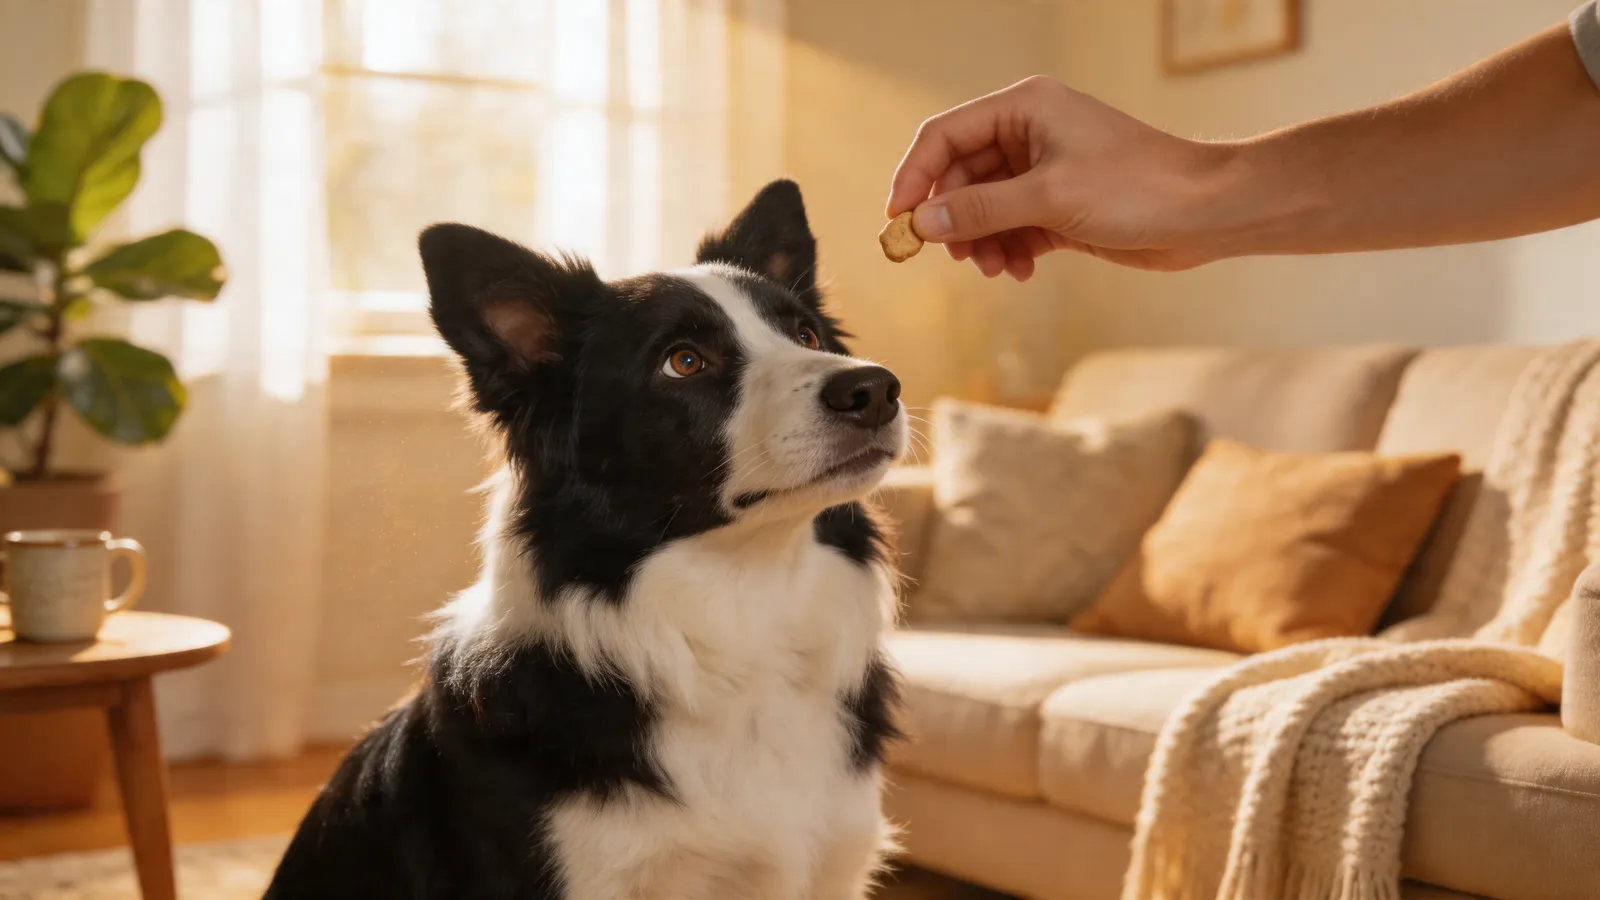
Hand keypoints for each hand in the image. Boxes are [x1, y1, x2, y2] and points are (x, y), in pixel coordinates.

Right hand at [886, 76, 1234, 278]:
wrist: (1206, 213)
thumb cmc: (1140, 187)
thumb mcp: (1050, 198)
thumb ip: (981, 210)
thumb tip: (925, 222)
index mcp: (1024, 108)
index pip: (944, 136)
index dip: (914, 177)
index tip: (899, 220)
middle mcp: (1030, 133)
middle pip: (960, 176)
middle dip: (953, 219)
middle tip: (948, 257)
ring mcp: (1045, 170)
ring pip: (985, 207)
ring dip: (981, 242)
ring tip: (994, 268)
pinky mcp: (1060, 205)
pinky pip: (1012, 227)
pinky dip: (1008, 250)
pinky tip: (1018, 270)